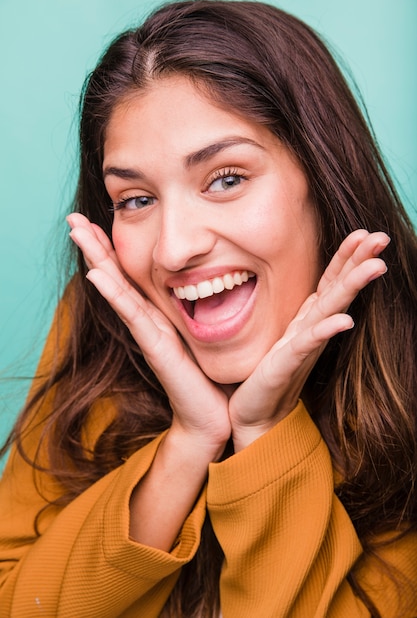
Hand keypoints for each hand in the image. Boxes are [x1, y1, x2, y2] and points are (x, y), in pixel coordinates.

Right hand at [67, 213, 230, 457]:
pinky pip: (132, 314)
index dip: (113, 248)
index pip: (132, 275)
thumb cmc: (213, 376)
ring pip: (117, 288)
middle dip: (95, 246)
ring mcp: (148, 333)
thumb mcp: (209, 332)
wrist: (213, 416)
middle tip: (73, 217)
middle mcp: (148, 321)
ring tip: (76, 231)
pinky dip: (114, 293)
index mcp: (160, 315)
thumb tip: (221, 278)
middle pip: (116, 276)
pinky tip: (96, 273)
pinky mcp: (155, 347)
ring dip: (96, 258)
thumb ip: (207, 308)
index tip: (99, 219)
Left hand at [228, 230, 388, 449]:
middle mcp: (312, 329)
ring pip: (331, 310)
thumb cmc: (269, 373)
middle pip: (338, 289)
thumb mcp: (285, 335)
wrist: (257, 413)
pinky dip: (326, 331)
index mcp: (309, 319)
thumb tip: (313, 292)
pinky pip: (309, 343)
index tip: (364, 232)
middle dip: (359, 262)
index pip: (331, 282)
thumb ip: (302, 314)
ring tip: (375, 267)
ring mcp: (303, 346)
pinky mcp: (289, 363)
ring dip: (352, 288)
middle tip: (381, 238)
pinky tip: (344, 320)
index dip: (347, 257)